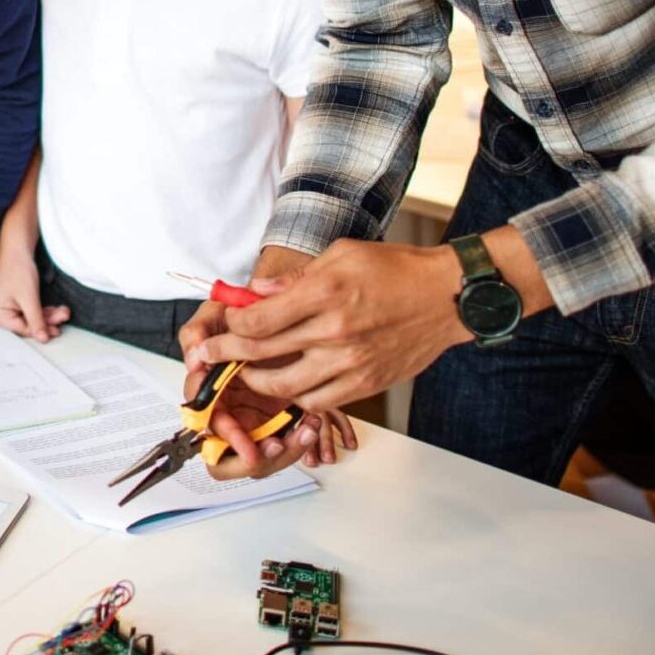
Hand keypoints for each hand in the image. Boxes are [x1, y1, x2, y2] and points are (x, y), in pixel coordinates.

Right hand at [0, 252, 67, 342]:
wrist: (18, 247)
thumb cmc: (17, 268)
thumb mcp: (29, 298)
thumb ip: (36, 320)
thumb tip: (42, 338)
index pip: (22, 329)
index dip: (40, 330)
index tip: (55, 330)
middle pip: (27, 324)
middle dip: (47, 320)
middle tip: (62, 317)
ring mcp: (7, 306)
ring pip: (32, 317)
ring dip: (49, 315)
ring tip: (62, 311)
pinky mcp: (15, 300)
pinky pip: (31, 310)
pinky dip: (44, 309)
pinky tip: (56, 309)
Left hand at [190, 238, 468, 412]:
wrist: (446, 297)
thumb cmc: (396, 269)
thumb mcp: (342, 254)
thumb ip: (295, 278)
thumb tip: (256, 293)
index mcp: (325, 293)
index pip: (258, 319)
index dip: (230, 324)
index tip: (223, 322)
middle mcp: (335, 332)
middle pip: (261, 352)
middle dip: (225, 354)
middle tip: (208, 355)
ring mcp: (351, 362)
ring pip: (284, 386)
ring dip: (256, 381)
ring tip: (246, 372)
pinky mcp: (366, 383)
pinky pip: (317, 401)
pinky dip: (295, 396)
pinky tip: (288, 384)